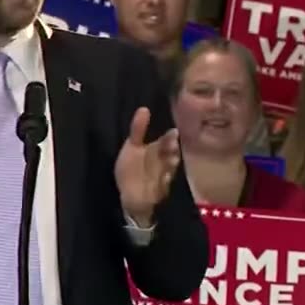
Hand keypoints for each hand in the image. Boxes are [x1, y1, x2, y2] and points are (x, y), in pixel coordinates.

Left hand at [115, 108, 180, 226]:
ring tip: (171, 159)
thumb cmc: (131, 170)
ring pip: (170, 168)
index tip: (173, 132)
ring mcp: (163, 175)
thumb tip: (144, 108)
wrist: (130, 196)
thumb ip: (137, 129)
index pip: (166, 141)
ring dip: (171, 164)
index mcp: (156, 149)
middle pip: (170, 154)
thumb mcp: (131, 147)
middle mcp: (162, 161)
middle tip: (172, 145)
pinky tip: (164, 177)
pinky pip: (165, 185)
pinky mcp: (161, 190)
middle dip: (172, 150)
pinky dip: (164, 181)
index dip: (169, 138)